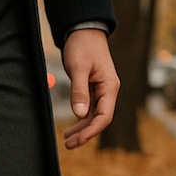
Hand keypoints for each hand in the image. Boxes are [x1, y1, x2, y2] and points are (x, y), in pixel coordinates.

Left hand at [60, 29, 119, 148]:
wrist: (83, 30)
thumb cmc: (82, 46)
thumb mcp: (79, 68)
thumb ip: (79, 91)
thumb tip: (81, 114)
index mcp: (109, 86)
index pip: (104, 116)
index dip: (91, 131)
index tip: (77, 140)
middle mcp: (108, 90)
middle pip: (99, 119)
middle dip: (85, 133)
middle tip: (68, 145)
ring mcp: (101, 90)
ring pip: (94, 116)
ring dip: (82, 128)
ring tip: (67, 139)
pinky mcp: (93, 88)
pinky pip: (89, 109)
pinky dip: (81, 119)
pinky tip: (72, 127)